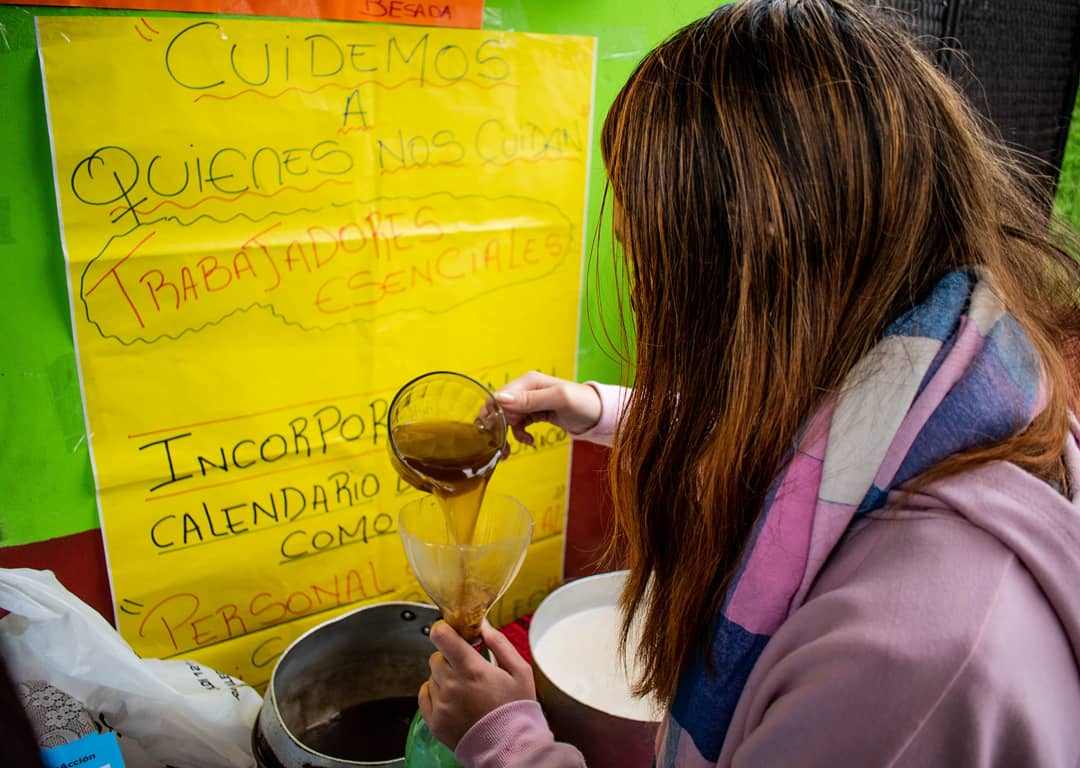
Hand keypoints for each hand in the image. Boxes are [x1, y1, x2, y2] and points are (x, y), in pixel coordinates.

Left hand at [418, 619, 535, 749]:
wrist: (510, 748)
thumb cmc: (517, 709)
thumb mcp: (520, 671)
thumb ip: (500, 643)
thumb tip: (483, 624)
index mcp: (472, 669)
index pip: (441, 636)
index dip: (444, 629)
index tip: (450, 631)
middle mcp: (452, 686)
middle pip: (437, 657)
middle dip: (450, 658)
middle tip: (468, 669)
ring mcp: (441, 705)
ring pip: (432, 676)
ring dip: (445, 678)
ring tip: (466, 691)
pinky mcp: (434, 722)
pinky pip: (424, 695)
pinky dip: (435, 694)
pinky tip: (453, 700)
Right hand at [494, 371, 601, 444]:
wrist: (599, 414)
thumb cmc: (583, 403)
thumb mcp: (558, 399)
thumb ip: (530, 399)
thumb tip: (500, 399)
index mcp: (528, 381)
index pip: (498, 396)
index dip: (492, 416)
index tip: (494, 435)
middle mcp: (525, 389)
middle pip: (499, 408)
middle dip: (497, 428)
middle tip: (500, 448)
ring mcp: (529, 401)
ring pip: (507, 418)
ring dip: (506, 434)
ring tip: (509, 451)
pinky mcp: (534, 412)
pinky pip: (518, 424)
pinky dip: (519, 434)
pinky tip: (529, 441)